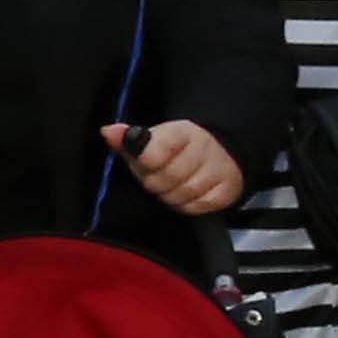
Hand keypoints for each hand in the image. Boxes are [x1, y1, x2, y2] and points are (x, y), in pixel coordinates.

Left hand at [110, 118, 245, 217]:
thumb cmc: (175, 149)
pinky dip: (186, 205)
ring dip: (169, 195)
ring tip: (169, 186)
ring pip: (183, 194)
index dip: (145, 162)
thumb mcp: (151, 140)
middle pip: (167, 177)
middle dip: (154, 182)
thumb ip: (128, 139)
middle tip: (155, 176)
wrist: (219, 152)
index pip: (157, 151)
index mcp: (181, 131)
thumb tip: (109, 132)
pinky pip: (199, 206)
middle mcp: (205, 147)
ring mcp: (219, 168)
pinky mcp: (228, 189)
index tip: (145, 162)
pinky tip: (184, 195)